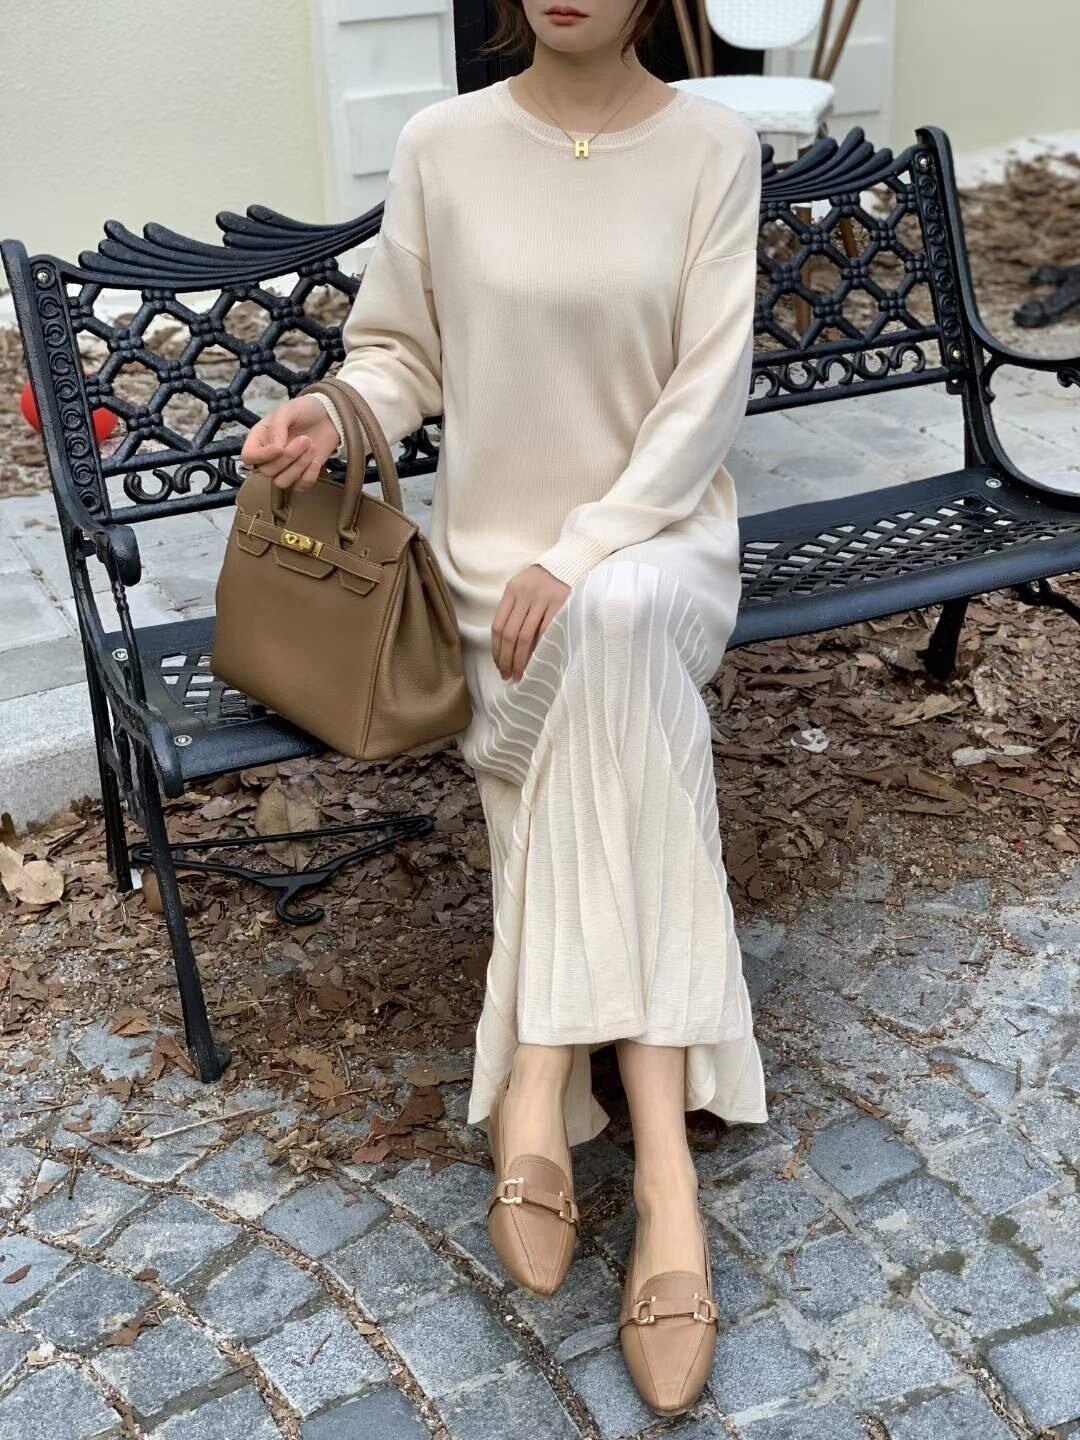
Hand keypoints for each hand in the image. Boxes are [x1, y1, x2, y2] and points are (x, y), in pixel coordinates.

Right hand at [240, 394, 345, 493]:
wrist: (328, 416)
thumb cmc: (304, 410)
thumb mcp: (287, 410)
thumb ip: (277, 426)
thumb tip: (275, 447)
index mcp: (259, 439)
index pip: (248, 457)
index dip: (262, 456)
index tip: (279, 448)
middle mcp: (268, 456)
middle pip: (267, 471)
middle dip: (289, 457)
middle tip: (305, 439)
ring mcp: (284, 468)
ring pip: (281, 482)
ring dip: (299, 466)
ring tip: (311, 447)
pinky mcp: (300, 476)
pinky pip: (299, 487)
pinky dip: (309, 476)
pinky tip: (315, 461)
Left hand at [491, 564, 570, 681]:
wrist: (569, 562)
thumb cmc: (543, 579)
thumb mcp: (522, 586)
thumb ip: (513, 608)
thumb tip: (506, 644)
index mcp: (512, 590)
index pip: (498, 626)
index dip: (496, 649)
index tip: (498, 664)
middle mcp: (524, 595)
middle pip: (509, 634)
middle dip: (506, 659)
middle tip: (507, 675)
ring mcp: (542, 600)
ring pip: (525, 637)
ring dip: (520, 659)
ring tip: (519, 674)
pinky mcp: (559, 604)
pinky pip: (545, 632)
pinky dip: (539, 649)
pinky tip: (536, 661)